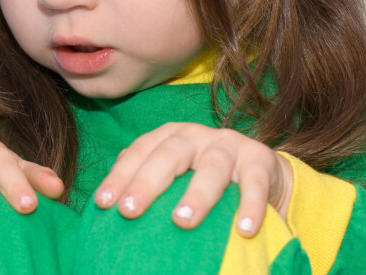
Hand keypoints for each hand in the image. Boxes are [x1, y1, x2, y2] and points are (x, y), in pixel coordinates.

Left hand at [94, 122, 292, 236]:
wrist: (261, 171)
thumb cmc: (202, 176)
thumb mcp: (175, 171)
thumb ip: (146, 179)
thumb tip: (109, 205)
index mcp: (169, 136)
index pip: (139, 152)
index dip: (119, 176)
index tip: (103, 203)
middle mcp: (196, 135)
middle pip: (168, 155)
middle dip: (146, 182)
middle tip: (129, 210)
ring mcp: (228, 145)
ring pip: (212, 167)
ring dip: (196, 194)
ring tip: (182, 222)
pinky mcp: (260, 159)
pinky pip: (255, 183)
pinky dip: (250, 205)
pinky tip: (243, 230)